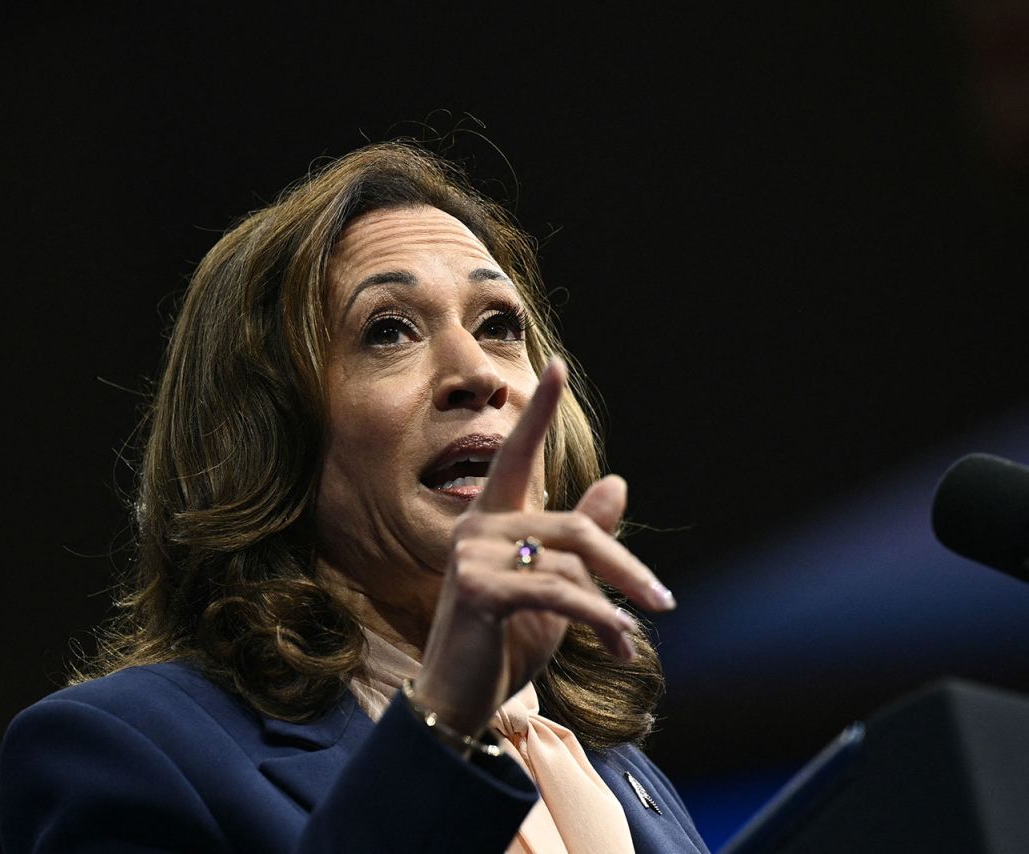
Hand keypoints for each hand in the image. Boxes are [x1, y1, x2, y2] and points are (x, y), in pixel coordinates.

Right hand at [414, 358, 675, 737]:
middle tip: (663, 602)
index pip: (516, 455)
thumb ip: (579, 538)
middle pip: (573, 528)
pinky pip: (557, 592)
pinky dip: (596, 618)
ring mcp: (472, 556)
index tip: (557, 365)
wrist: (460, 698)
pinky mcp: (477, 590)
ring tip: (629, 643)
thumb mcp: (552, 588)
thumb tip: (617, 481)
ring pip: (569, 563)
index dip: (538, 412)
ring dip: (613, 605)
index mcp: (491, 519)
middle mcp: (477, 528)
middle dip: (623, 566)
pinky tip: (617, 644)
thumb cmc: (502, 642)